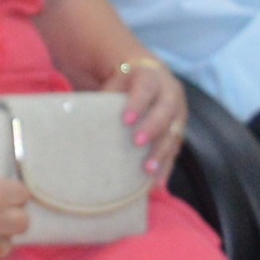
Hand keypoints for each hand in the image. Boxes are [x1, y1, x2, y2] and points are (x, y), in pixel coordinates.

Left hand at [115, 57, 186, 189]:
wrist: (148, 75)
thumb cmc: (123, 82)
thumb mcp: (114, 81)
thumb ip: (105, 97)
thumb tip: (79, 117)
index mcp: (151, 78)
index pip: (145, 88)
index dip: (137, 103)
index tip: (125, 120)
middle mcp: (170, 94)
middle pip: (165, 111)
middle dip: (153, 127)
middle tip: (137, 143)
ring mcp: (178, 114)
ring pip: (174, 133)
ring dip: (162, 153)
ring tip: (148, 171)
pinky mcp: (179, 132)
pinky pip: (175, 150)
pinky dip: (166, 167)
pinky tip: (156, 184)